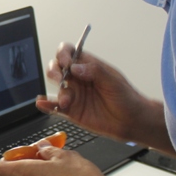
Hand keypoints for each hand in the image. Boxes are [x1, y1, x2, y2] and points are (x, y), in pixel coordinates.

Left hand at [0, 144, 113, 175]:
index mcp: (27, 174)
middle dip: (29, 163)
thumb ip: (49, 150)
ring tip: (59, 164)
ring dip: (41, 173)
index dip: (9, 159)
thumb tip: (42, 147)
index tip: (23, 152)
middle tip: (45, 154)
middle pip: (18, 175)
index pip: (2, 169)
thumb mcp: (65, 155)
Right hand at [40, 44, 171, 151]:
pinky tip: (43, 104)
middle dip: (54, 71)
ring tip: (66, 101)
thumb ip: (95, 71)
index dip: (63, 54)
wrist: (132, 122)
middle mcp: (78, 79)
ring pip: (56, 87)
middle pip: (57, 67)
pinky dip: (46, 104)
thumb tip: (75, 67)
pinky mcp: (72, 111)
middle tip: (60, 79)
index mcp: (88, 66)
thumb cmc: (127, 99)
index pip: (69, 52)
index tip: (66, 62)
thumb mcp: (114, 81)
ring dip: (56, 91)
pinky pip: (55, 106)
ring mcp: (74, 94)